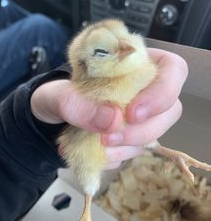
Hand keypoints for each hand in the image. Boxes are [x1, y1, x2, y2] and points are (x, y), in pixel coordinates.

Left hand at [31, 48, 187, 169]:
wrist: (48, 118)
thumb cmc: (54, 95)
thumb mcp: (54, 94)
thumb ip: (74, 101)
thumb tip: (113, 120)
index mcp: (132, 64)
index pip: (172, 69)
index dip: (162, 92)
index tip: (132, 113)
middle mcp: (143, 89)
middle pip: (170, 109)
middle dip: (142, 130)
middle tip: (108, 139)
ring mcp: (140, 116)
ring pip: (155, 135)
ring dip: (127, 147)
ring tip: (93, 148)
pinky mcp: (131, 138)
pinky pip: (135, 152)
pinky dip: (116, 157)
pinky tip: (94, 155)